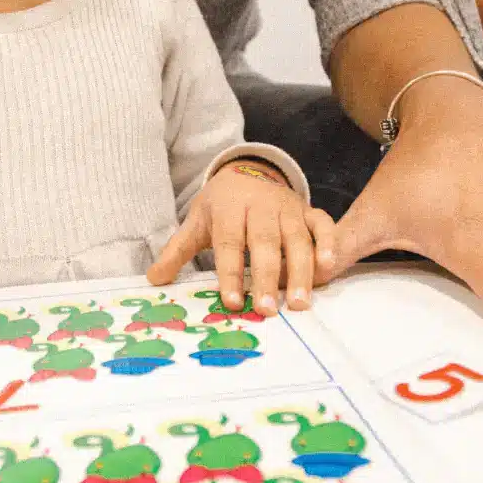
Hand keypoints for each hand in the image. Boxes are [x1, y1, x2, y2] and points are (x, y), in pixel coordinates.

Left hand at [148, 161, 335, 315]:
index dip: (230, 272)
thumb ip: (177, 251)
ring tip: (299, 303)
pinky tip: (328, 267)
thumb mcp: (196, 222)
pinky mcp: (308, 210)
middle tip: (268, 310)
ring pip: (297, 238)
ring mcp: (288, 206)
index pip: (229, 242)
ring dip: (300, 271)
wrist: (247, 171)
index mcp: (229, 207)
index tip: (232, 302)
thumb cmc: (221, 206)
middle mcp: (261, 204)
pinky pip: (323, 224)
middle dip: (267, 277)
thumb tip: (154, 279)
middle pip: (264, 242)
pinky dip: (328, 243)